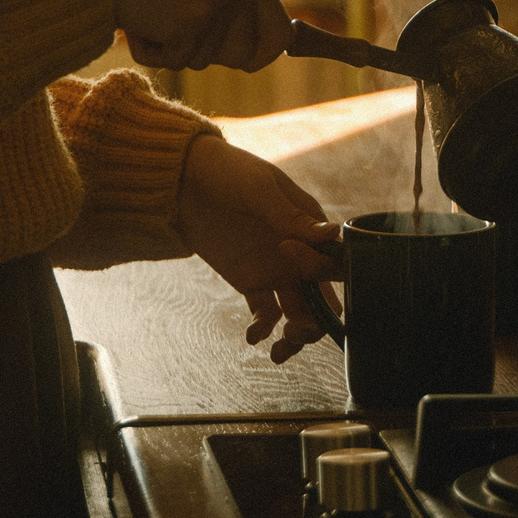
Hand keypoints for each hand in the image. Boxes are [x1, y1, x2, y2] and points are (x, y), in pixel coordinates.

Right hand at [97, 0, 291, 70]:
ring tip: (153, 15)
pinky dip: (152, 53)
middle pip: (245, 57)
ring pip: (206, 62)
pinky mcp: (190, 22)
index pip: (279, 33)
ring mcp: (217, 1)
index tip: (241, 61)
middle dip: (209, 53)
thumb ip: (233, 3)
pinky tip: (138, 22)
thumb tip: (275, 48)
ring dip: (175, 51)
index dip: (259, 54)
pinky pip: (176, 63)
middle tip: (175, 24)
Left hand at [175, 134, 339, 362]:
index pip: (335, 260)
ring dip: (296, 335)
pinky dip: (264, 329)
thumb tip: (333, 234)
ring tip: (280, 346)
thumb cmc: (228, 171)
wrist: (182, 181)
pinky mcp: (250, 282)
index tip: (297, 266)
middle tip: (298, 330)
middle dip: (319, 321)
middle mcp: (298, 253)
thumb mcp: (260, 190)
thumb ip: (292, 217)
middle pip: (323, 297)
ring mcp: (275, 270)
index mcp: (309, 226)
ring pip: (299, 313)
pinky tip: (254, 335)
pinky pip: (265, 314)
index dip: (327, 273)